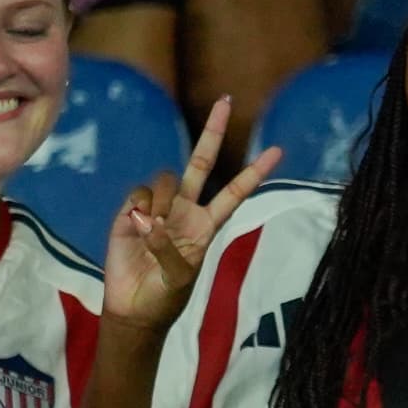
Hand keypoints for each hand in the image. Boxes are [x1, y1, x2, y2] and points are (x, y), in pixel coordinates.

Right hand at [103, 98, 281, 328]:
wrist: (134, 307)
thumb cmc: (165, 295)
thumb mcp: (180, 277)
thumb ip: (170, 250)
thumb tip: (150, 220)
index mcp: (208, 224)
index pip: (236, 192)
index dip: (255, 172)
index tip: (278, 151)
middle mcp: (186, 209)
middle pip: (201, 162)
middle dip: (213, 132)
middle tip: (225, 100)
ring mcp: (158, 207)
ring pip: (166, 178)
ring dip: (162, 198)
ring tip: (152, 227)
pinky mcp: (129, 211)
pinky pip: (138, 193)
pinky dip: (139, 206)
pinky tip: (135, 226)